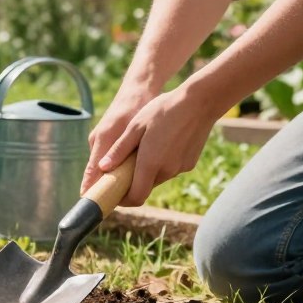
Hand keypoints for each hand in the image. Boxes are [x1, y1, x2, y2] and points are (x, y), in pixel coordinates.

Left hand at [94, 84, 217, 206]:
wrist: (200, 103)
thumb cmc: (163, 110)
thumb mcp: (135, 127)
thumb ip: (119, 150)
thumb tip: (102, 168)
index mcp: (150, 164)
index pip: (136, 197)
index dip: (123, 200)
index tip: (113, 192)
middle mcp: (167, 171)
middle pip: (145, 187)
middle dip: (132, 182)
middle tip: (122, 166)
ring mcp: (180, 168)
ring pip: (158, 178)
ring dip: (147, 171)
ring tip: (142, 149)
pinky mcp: (189, 164)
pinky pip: (170, 169)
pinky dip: (161, 164)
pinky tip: (160, 143)